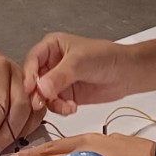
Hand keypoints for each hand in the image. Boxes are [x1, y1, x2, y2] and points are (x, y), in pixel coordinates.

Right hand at [23, 34, 139, 115]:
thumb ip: (60, 76)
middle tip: (41, 102)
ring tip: (66, 105)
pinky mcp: (66, 95)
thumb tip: (41, 88)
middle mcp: (52, 63)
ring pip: (43, 95)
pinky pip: (54, 105)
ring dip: (52, 103)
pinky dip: (60, 109)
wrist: (127, 73)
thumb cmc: (107, 57)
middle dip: (37, 93)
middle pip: (33, 80)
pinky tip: (72, 107)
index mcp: (51, 47)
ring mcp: (58, 80)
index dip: (28, 75)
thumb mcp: (80, 62)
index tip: (30, 89)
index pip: (31, 61)